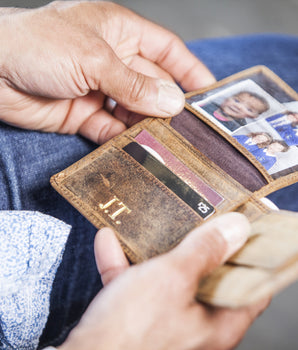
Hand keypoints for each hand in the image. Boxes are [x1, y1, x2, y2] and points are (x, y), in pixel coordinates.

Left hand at [0, 1, 214, 143]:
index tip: (209, 90)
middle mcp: (112, 62)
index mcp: (119, 32)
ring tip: (169, 143)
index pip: (166, 49)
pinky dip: (124, 140)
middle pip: (152, 85)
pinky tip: (139, 150)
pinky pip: (111, 130)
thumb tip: (173, 103)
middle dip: (170, 105)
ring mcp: (98, 90)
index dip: (190, 68)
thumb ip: (134, 83)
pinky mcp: (83, 115)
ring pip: (134, 112)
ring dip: (149, 126)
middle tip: (191, 128)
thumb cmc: (38, 45)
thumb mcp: (94, 57)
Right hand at [58, 213, 269, 349]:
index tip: (242, 230)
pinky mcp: (136, 324)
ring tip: (153, 226)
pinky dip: (124, 266)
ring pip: (168, 282)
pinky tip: (109, 241)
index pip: (251, 289)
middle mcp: (195, 328)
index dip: (251, 258)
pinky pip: (135, 288)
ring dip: (156, 253)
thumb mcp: (173, 278)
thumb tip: (237, 228)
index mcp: (217, 324)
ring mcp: (165, 325)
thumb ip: (205, 251)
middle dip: (202, 249)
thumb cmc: (132, 329)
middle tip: (200, 221)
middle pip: (208, 281)